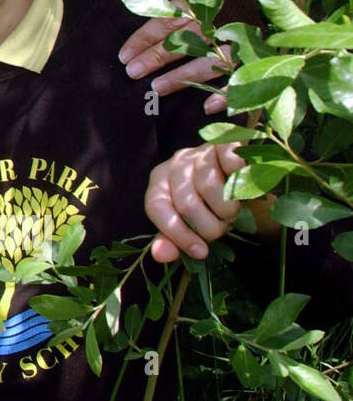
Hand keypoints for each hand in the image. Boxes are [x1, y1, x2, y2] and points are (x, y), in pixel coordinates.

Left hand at [118, 0, 232, 113]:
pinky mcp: (254, 57)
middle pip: (183, 42)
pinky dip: (226, 93)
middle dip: (156, 58)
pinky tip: (208, 106)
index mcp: (201, 2)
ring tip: (157, 88)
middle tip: (132, 73)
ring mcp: (238, 42)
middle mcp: (218, 22)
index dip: (143, 38)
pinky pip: (240, 78)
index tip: (124, 56)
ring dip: (182, 77)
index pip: (166, 21)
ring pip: (207, 62)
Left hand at [146, 142, 246, 262]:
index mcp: (160, 180)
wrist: (240, 177)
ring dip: (227, 209)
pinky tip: (243, 184)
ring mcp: (201, 150)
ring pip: (209, 186)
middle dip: (209, 226)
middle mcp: (176, 162)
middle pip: (186, 202)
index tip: (200, 252)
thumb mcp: (190, 222)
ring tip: (232, 211)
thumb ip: (173, 238)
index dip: (177, 234)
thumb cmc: (210, 203)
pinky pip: (230, 160)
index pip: (157, 207)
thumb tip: (160, 256)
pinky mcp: (227, 144)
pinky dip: (239, 176)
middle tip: (222, 227)